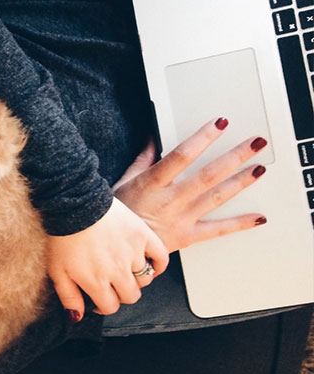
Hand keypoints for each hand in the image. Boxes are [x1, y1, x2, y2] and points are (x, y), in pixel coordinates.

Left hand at [46, 197, 169, 320]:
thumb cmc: (62, 234)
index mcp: (96, 281)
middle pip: (131, 296)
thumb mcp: (56, 270)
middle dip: (120, 293)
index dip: (103, 304)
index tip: (98, 297)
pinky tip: (149, 264)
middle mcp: (118, 270)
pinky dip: (158, 264)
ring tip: (124, 269)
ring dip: (135, 278)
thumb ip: (69, 296)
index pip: (111, 306)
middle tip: (111, 283)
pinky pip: (161, 257)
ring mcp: (133, 253)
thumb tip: (78, 317)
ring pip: (145, 279)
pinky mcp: (143, 235)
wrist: (73, 202)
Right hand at [113, 117, 267, 252]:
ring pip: (216, 198)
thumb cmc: (117, 215)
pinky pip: (217, 230)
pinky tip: (257, 217)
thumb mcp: (124, 181)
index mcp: (152, 183)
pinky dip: (239, 224)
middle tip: (255, 143)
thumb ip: (144, 159)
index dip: (203, 138)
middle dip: (235, 156)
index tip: (219, 124)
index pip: (182, 156)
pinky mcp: (187, 236)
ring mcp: (181, 219)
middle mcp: (170, 201)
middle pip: (208, 175)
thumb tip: (154, 138)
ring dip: (241, 182)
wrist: (115, 249)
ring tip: (259, 169)